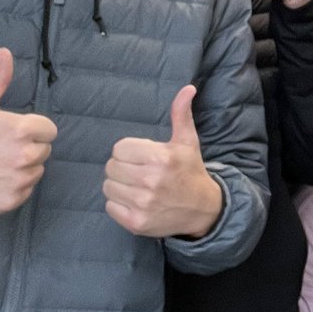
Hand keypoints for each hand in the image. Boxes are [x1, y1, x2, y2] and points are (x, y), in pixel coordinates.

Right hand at [0, 48, 57, 213]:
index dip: (33, 130)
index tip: (13, 132)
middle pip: (44, 150)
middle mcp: (27, 155)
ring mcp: (21, 179)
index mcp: (23, 130)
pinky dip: (14, 186)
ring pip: (36, 170)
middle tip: (1, 148)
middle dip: (28, 147)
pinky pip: (27, 189)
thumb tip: (6, 52)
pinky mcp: (15, 199)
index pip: (49, 131)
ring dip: (22, 167)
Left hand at [103, 85, 223, 238]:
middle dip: (123, 168)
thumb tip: (188, 88)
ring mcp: (143, 204)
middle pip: (111, 167)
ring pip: (108, 187)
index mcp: (162, 158)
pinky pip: (110, 206)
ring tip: (138, 187)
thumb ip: (181, 114)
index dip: (129, 152)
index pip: (119, 149)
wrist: (204, 209)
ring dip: (119, 186)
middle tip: (140, 173)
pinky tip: (136, 202)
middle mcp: (151, 181)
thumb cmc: (190, 171)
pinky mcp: (136, 223)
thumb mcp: (187, 142)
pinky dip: (119, 204)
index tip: (143, 158)